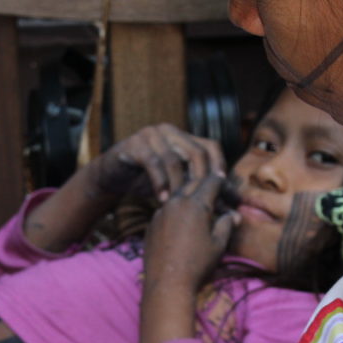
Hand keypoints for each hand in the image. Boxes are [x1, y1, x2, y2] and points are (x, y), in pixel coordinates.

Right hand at [90, 124, 225, 200]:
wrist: (112, 176)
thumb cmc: (148, 181)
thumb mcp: (177, 185)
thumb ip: (199, 190)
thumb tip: (231, 210)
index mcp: (183, 137)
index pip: (211, 146)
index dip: (220, 166)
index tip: (225, 191)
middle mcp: (169, 132)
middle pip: (196, 151)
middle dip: (203, 179)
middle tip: (205, 202)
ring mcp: (151, 135)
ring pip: (174, 158)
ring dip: (179, 184)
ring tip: (182, 205)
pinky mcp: (133, 144)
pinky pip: (152, 162)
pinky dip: (160, 182)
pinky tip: (163, 200)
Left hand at [143, 173, 240, 293]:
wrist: (167, 283)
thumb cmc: (198, 264)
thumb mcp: (218, 244)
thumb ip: (226, 224)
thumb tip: (233, 214)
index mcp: (196, 204)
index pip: (210, 182)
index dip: (218, 178)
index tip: (221, 176)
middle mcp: (176, 203)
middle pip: (191, 184)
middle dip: (201, 183)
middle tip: (210, 185)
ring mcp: (160, 213)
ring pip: (176, 196)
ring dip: (186, 195)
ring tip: (194, 201)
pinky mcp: (151, 224)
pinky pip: (165, 210)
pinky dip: (174, 210)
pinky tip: (179, 220)